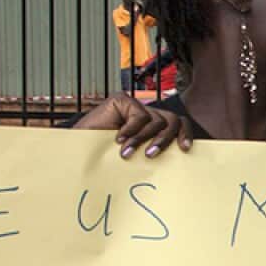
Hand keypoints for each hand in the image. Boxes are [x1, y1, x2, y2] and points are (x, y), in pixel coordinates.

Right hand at [74, 93, 192, 158]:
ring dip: (142, 139)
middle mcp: (149, 116)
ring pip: (157, 120)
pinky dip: (131, 130)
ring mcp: (136, 107)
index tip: (185, 149)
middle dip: (165, 140)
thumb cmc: (108, 159)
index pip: (179, 125)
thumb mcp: (140, 158)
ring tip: (127, 154)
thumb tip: (180, 164)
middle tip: (151, 155)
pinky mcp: (123, 101)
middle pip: (173, 121)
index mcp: (156, 129)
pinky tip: (118, 140)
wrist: (80, 152)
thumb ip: (156, 153)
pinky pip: (139, 115)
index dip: (185, 134)